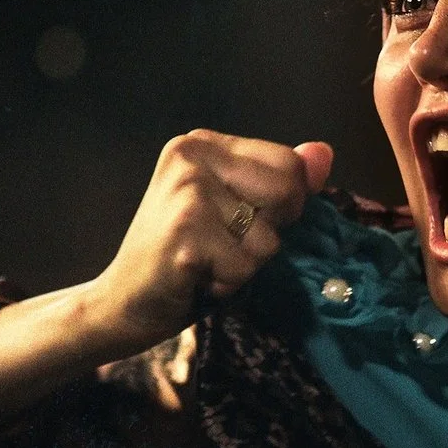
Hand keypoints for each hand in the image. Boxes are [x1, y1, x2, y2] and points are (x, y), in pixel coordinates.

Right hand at [88, 129, 333, 353]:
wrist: (122, 303)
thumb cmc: (189, 256)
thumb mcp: (238, 210)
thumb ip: (283, 180)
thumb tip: (324, 154)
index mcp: (203, 144)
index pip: (289, 164)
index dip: (281, 206)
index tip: (236, 221)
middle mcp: (191, 157)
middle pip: (288, 194)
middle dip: (266, 234)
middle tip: (221, 245)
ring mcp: (186, 192)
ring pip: (269, 239)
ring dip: (245, 265)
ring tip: (207, 262)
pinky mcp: (185, 233)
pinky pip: (246, 268)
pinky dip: (228, 285)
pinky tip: (195, 278)